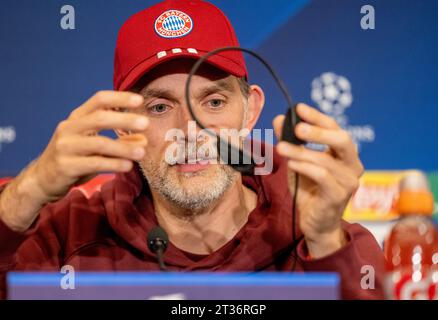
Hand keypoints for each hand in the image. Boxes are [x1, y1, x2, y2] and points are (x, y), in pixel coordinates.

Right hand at [0, 91, 148, 231]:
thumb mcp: (95, 146)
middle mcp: (69, 128)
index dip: (120, 98)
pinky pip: (94, 163)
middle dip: (124, 120)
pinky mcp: (66, 166)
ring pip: (99, 143)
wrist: (42, 180)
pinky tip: (128, 166)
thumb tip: (144, 140)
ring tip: (142, 152)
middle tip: (145, 124)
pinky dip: (114, 164)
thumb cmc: (74, 158)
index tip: (140, 100)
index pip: (99, 100)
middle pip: (100, 118)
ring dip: (123, 147)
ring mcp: (66, 147)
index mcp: (77, 118)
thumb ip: (118, 141)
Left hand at [273, 104, 363, 257]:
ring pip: (326, 160)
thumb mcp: (296, 162)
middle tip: (297, 127)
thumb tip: (278, 119)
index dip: (318, 117)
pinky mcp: (339, 196)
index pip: (335, 128)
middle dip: (319, 131)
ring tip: (280, 147)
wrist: (315, 223)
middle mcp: (352, 165)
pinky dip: (305, 167)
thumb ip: (290, 142)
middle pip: (342, 140)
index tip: (298, 108)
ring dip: (300, 152)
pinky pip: (322, 177)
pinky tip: (291, 163)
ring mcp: (349, 182)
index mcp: (344, 154)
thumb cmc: (309, 191)